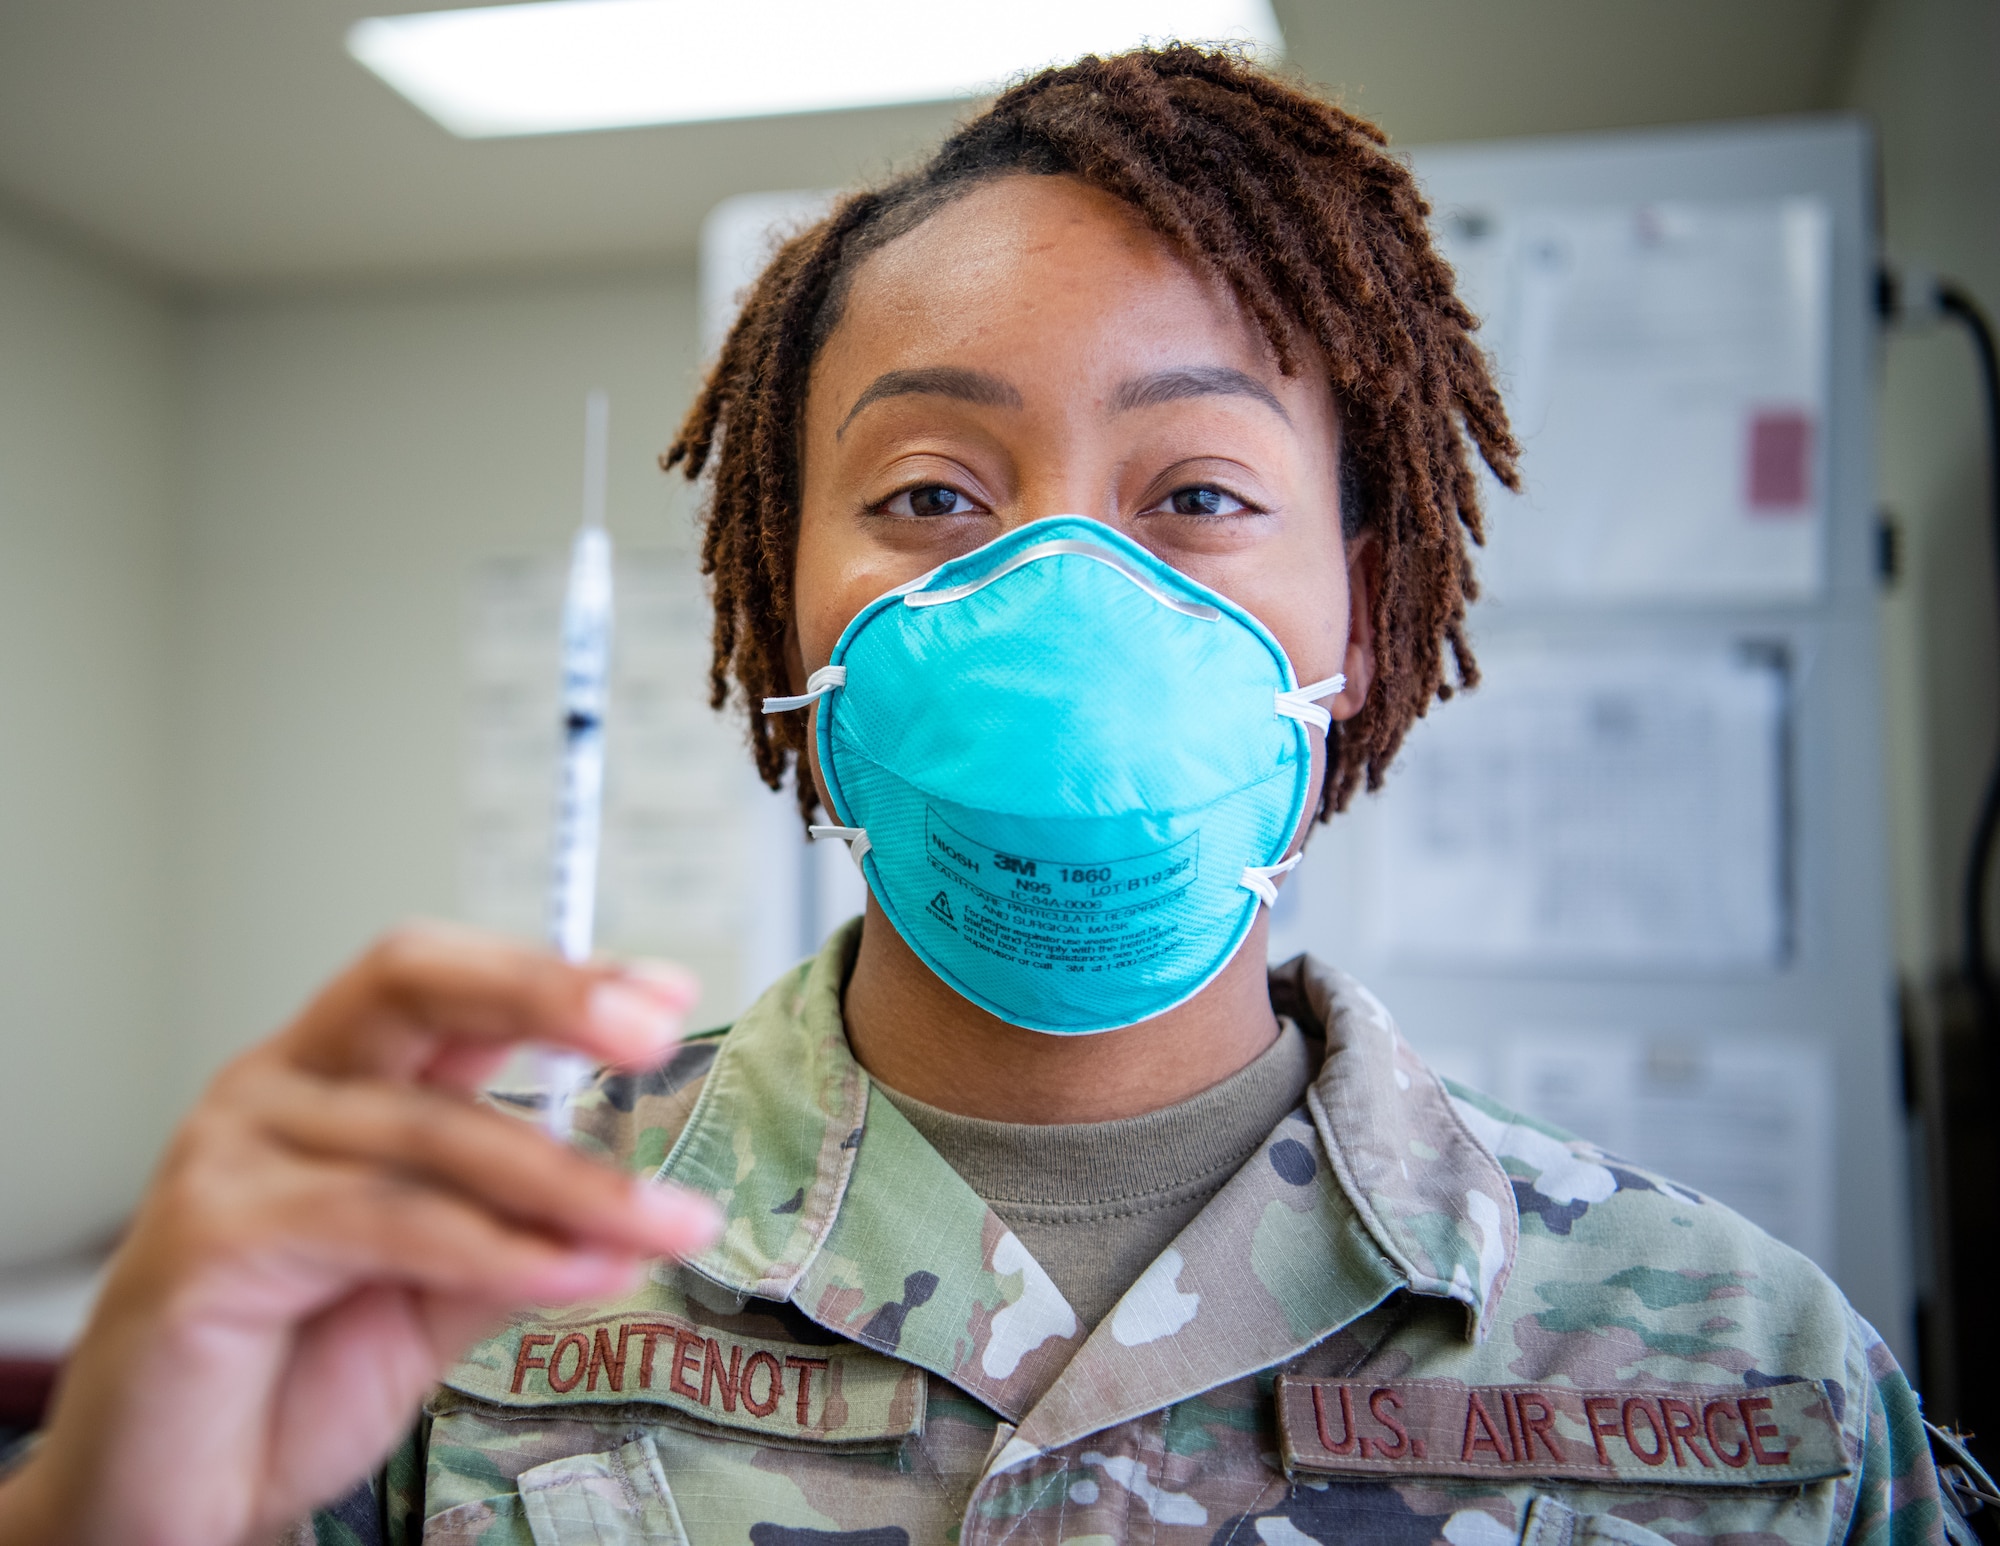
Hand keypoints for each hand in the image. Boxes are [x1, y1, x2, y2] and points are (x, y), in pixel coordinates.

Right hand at [0, 923, 721, 1545]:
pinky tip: (575, 1272)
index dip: (558, 977)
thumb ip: (518, 1232)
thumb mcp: (436, 1292)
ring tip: (666, 1225)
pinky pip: (387, 1220)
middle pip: (416, 987)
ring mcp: (234, 1148)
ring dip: (568, 1182)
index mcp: (333, 1075)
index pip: (447, 984)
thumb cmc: (288, 1381)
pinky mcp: (214, 1229)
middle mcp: (277, 1086)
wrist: (164, 1500)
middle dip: (549, 996)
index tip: (666, 993)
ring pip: (433, 1131)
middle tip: (654, 1034)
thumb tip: (633, 1210)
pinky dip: (496, 1247)